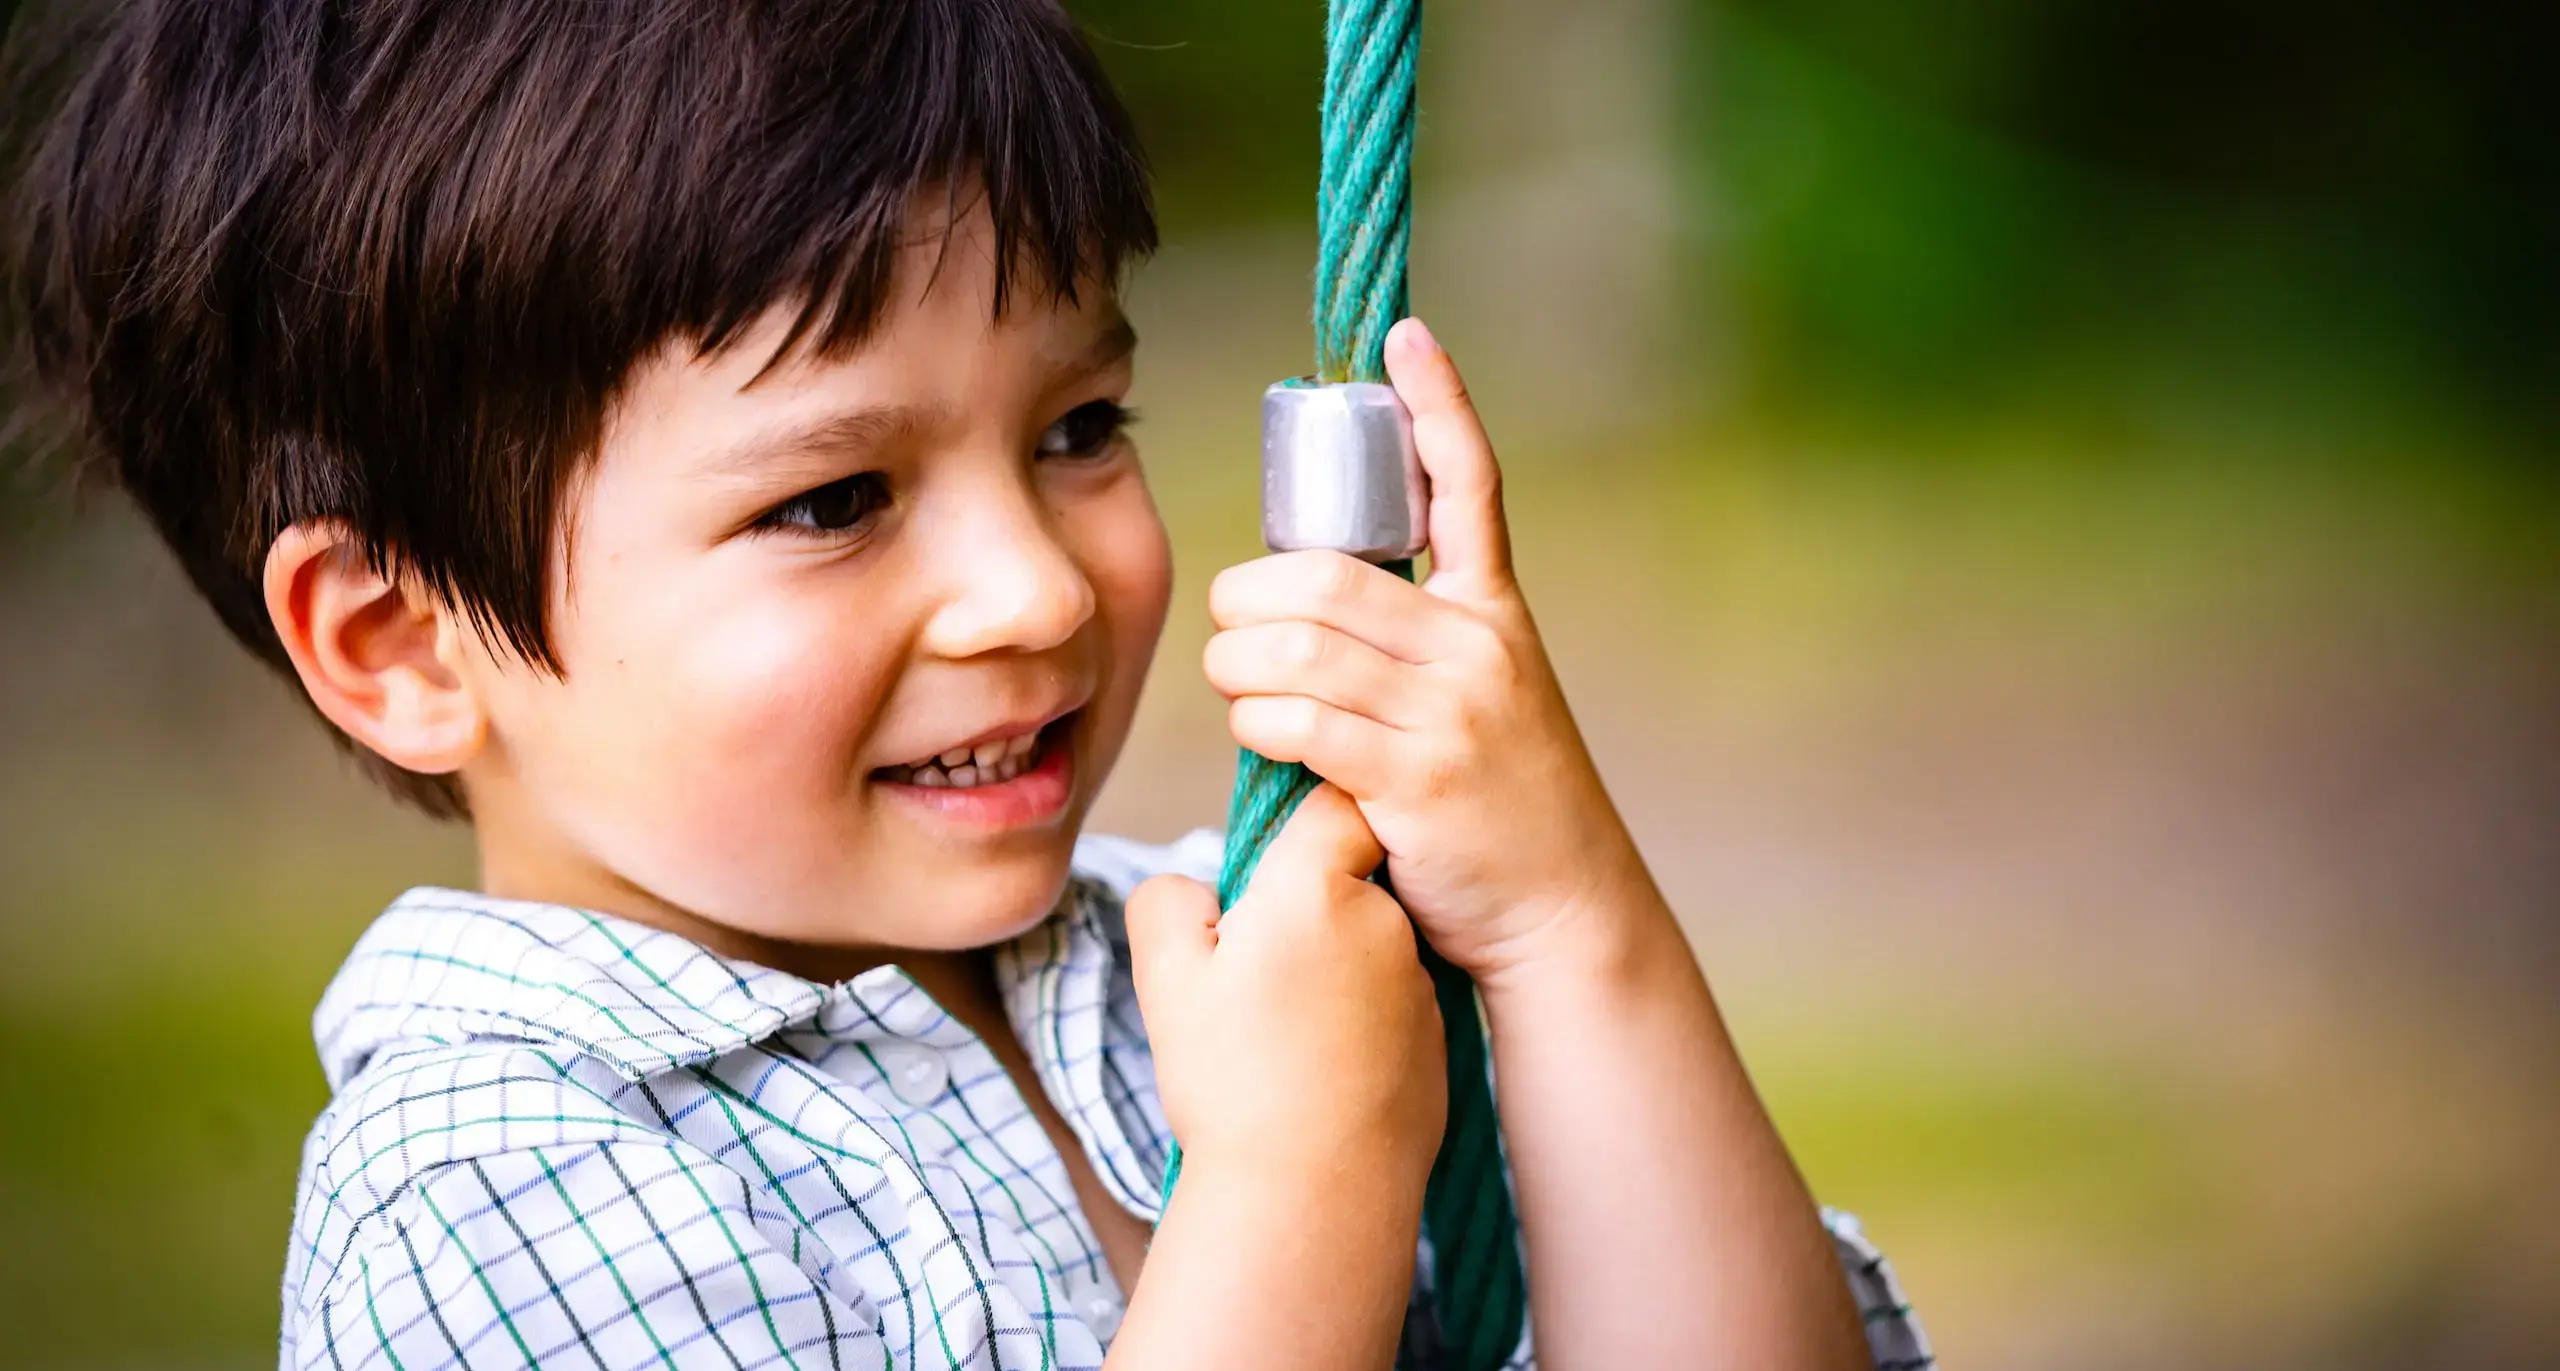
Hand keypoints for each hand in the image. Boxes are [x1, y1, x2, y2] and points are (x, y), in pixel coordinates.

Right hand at [1124, 783, 1445, 1182]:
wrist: (1314, 1197)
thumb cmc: (1233, 1083)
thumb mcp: (1165, 981)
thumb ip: (1168, 904)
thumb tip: (1194, 889)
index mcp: (1316, 890)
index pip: (1333, 804)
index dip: (1305, 813)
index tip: (1275, 844)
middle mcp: (1383, 924)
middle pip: (1345, 882)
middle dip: (1303, 912)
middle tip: (1251, 978)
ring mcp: (1419, 986)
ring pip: (1366, 950)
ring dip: (1330, 972)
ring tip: (1280, 1044)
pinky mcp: (1436, 1041)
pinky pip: (1388, 1009)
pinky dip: (1358, 1026)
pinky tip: (1319, 1077)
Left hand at [1204, 318, 1654, 983]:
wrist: (1561, 911)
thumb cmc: (1498, 805)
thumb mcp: (1482, 699)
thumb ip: (1409, 645)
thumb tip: (1296, 609)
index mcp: (1494, 611)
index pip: (1469, 482)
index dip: (1436, 401)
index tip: (1403, 332)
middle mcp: (1478, 645)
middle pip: (1324, 573)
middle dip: (1247, 597)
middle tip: (1232, 627)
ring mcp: (1451, 710)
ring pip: (1297, 645)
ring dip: (1237, 663)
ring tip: (1237, 684)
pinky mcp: (1417, 777)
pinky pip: (1298, 721)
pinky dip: (1257, 721)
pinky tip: (1262, 733)